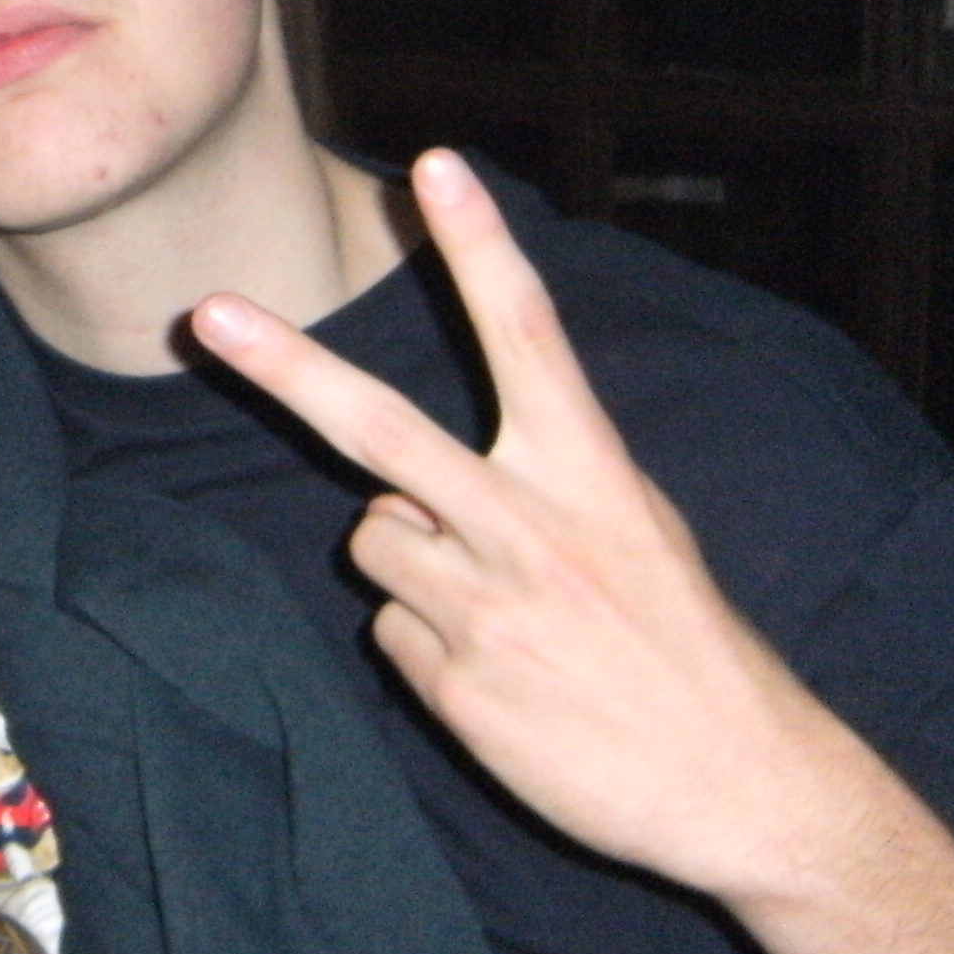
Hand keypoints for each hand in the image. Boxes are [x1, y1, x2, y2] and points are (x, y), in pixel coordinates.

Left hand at [189, 148, 857, 903]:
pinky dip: (431, 648)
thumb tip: (413, 481)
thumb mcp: (638, 528)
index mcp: (591, 473)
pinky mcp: (456, 685)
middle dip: (287, 367)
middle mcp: (530, 527)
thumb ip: (536, 483)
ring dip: (413, 565)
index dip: (479, 245)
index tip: (435, 166)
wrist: (742, 787)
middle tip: (210, 312)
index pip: (527, 332)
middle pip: (380, 429)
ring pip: (375, 541)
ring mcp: (487, 608)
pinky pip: (391, 633)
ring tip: (506, 612)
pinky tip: (505, 678)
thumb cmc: (684, 642)